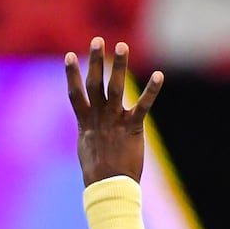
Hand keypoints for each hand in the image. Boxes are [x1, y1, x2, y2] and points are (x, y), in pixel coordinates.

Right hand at [65, 37, 163, 185]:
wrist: (107, 187)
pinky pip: (142, 106)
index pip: (75, 93)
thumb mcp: (86, 147)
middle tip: (98, 41)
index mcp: (85, 122)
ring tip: (122, 47)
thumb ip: (88, 131)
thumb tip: (86, 126)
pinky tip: (159, 75)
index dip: (72, 74)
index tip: (69, 55)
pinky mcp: (132, 128)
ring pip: (115, 88)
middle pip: (94, 84)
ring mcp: (114, 122)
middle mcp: (98, 118)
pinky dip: (151, 91)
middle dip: (95, 61)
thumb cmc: (97, 172)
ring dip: (118, 67)